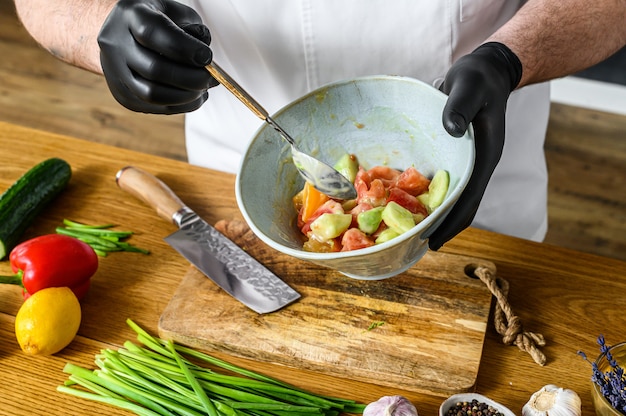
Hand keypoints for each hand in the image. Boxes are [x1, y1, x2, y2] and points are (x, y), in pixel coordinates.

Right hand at [97, 0, 217, 113]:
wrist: (123, 33)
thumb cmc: (157, 19)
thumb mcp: (176, 11)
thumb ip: (192, 29)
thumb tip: (204, 58)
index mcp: (129, 15)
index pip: (152, 33)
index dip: (184, 48)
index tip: (207, 57)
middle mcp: (116, 44)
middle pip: (154, 69)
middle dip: (191, 78)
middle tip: (212, 78)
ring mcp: (116, 72)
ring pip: (153, 94)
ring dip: (187, 96)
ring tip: (204, 88)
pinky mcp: (123, 95)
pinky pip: (155, 107)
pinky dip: (181, 105)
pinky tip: (195, 96)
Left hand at [427, 42, 522, 249]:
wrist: (486, 71)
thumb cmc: (479, 78)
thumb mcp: (469, 86)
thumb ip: (460, 106)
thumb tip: (452, 129)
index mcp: (485, 155)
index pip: (470, 198)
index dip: (453, 222)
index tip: (435, 241)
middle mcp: (477, 165)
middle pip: (462, 205)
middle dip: (442, 226)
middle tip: (417, 245)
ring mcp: (467, 162)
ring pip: (453, 197)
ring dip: (436, 215)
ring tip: (412, 233)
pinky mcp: (456, 156)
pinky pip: (443, 182)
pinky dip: (429, 196)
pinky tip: (410, 202)